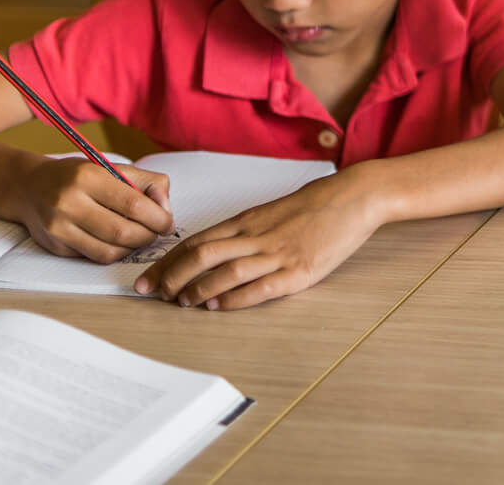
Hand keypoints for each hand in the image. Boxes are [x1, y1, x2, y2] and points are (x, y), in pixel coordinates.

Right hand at [11, 159, 172, 263]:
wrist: (29, 187)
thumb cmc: (79, 176)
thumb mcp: (112, 167)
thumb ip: (146, 182)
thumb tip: (165, 209)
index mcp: (88, 177)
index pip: (133, 205)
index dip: (158, 218)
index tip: (168, 223)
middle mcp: (70, 203)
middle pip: (122, 232)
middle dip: (148, 236)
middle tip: (157, 233)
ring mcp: (59, 228)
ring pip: (109, 251)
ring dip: (133, 248)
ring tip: (140, 237)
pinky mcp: (55, 247)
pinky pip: (94, 257)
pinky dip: (114, 253)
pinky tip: (118, 242)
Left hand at [134, 171, 381, 309]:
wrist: (356, 197)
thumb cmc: (317, 204)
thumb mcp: (273, 211)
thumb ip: (247, 230)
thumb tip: (217, 252)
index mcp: (249, 220)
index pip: (197, 241)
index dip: (167, 262)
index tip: (147, 278)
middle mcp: (257, 236)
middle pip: (202, 255)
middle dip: (172, 276)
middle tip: (154, 293)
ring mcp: (278, 253)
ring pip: (225, 271)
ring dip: (198, 289)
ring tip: (182, 303)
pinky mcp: (300, 270)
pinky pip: (260, 287)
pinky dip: (234, 299)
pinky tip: (219, 306)